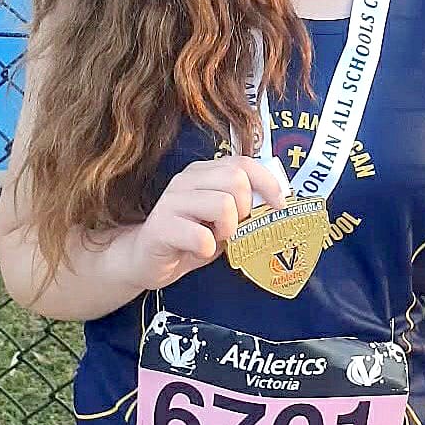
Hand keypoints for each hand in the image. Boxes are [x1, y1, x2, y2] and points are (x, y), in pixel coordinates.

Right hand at [125, 156, 286, 289]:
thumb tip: (276, 202)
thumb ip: (243, 205)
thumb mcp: (222, 218)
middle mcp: (187, 180)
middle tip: (234, 227)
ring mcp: (172, 201)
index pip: (243, 163)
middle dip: (246, 208)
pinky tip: (198, 250)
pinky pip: (201, 236)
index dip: (268, 182)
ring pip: (223, 205)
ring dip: (228, 230)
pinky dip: (207, 249)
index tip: (279, 204)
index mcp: (204, 172)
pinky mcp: (161, 227)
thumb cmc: (191, 238)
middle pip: (236, 180)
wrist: (145, 261)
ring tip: (216, 238)